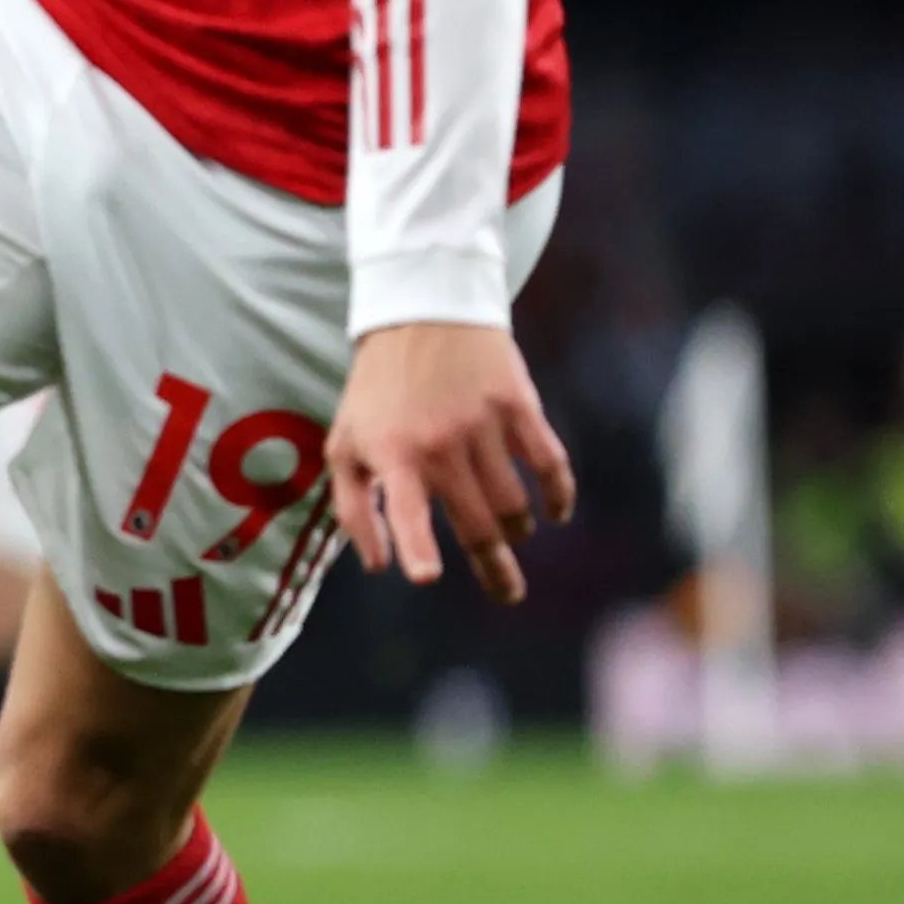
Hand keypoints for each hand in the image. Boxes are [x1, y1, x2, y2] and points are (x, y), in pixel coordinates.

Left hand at [325, 321, 574, 603]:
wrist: (420, 311)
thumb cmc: (378, 390)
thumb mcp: (345, 442)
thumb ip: (353, 507)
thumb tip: (379, 566)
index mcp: (392, 454)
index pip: (404, 509)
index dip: (414, 545)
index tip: (427, 576)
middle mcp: (439, 444)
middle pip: (477, 525)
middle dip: (495, 569)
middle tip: (507, 593)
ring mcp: (482, 425)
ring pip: (513, 504)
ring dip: (517, 530)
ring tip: (512, 534)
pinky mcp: (518, 406)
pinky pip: (550, 464)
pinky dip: (559, 495)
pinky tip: (556, 511)